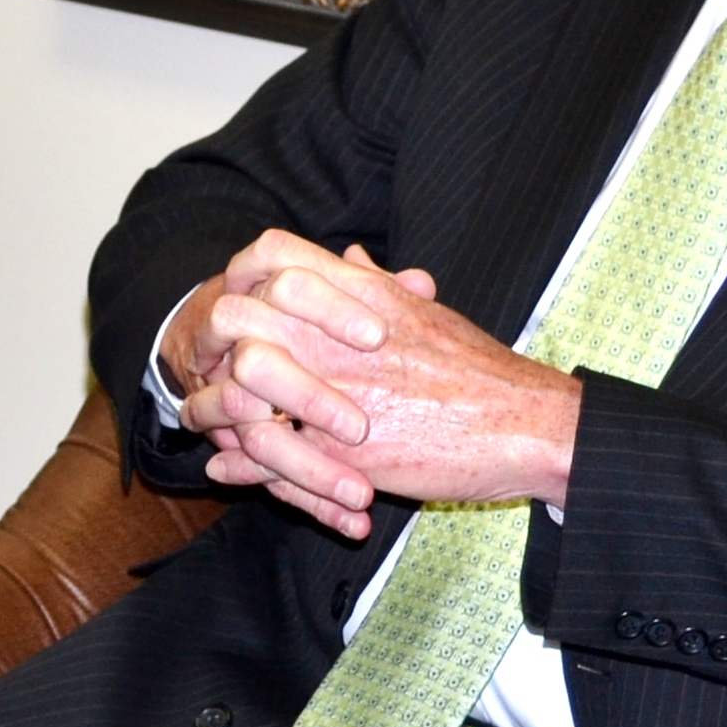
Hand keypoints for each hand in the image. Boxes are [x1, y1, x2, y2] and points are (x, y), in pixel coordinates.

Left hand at [166, 235, 579, 539]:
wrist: (524, 424)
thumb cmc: (478, 370)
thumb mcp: (425, 312)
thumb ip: (374, 285)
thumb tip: (346, 257)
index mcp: (359, 295)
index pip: (271, 256)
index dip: (243, 275)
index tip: (238, 300)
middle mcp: (336, 335)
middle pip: (237, 317)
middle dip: (212, 344)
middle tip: (208, 368)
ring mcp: (333, 392)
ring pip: (239, 393)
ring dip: (211, 412)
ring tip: (202, 422)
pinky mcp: (342, 452)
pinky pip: (268, 457)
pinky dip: (241, 468)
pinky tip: (226, 470)